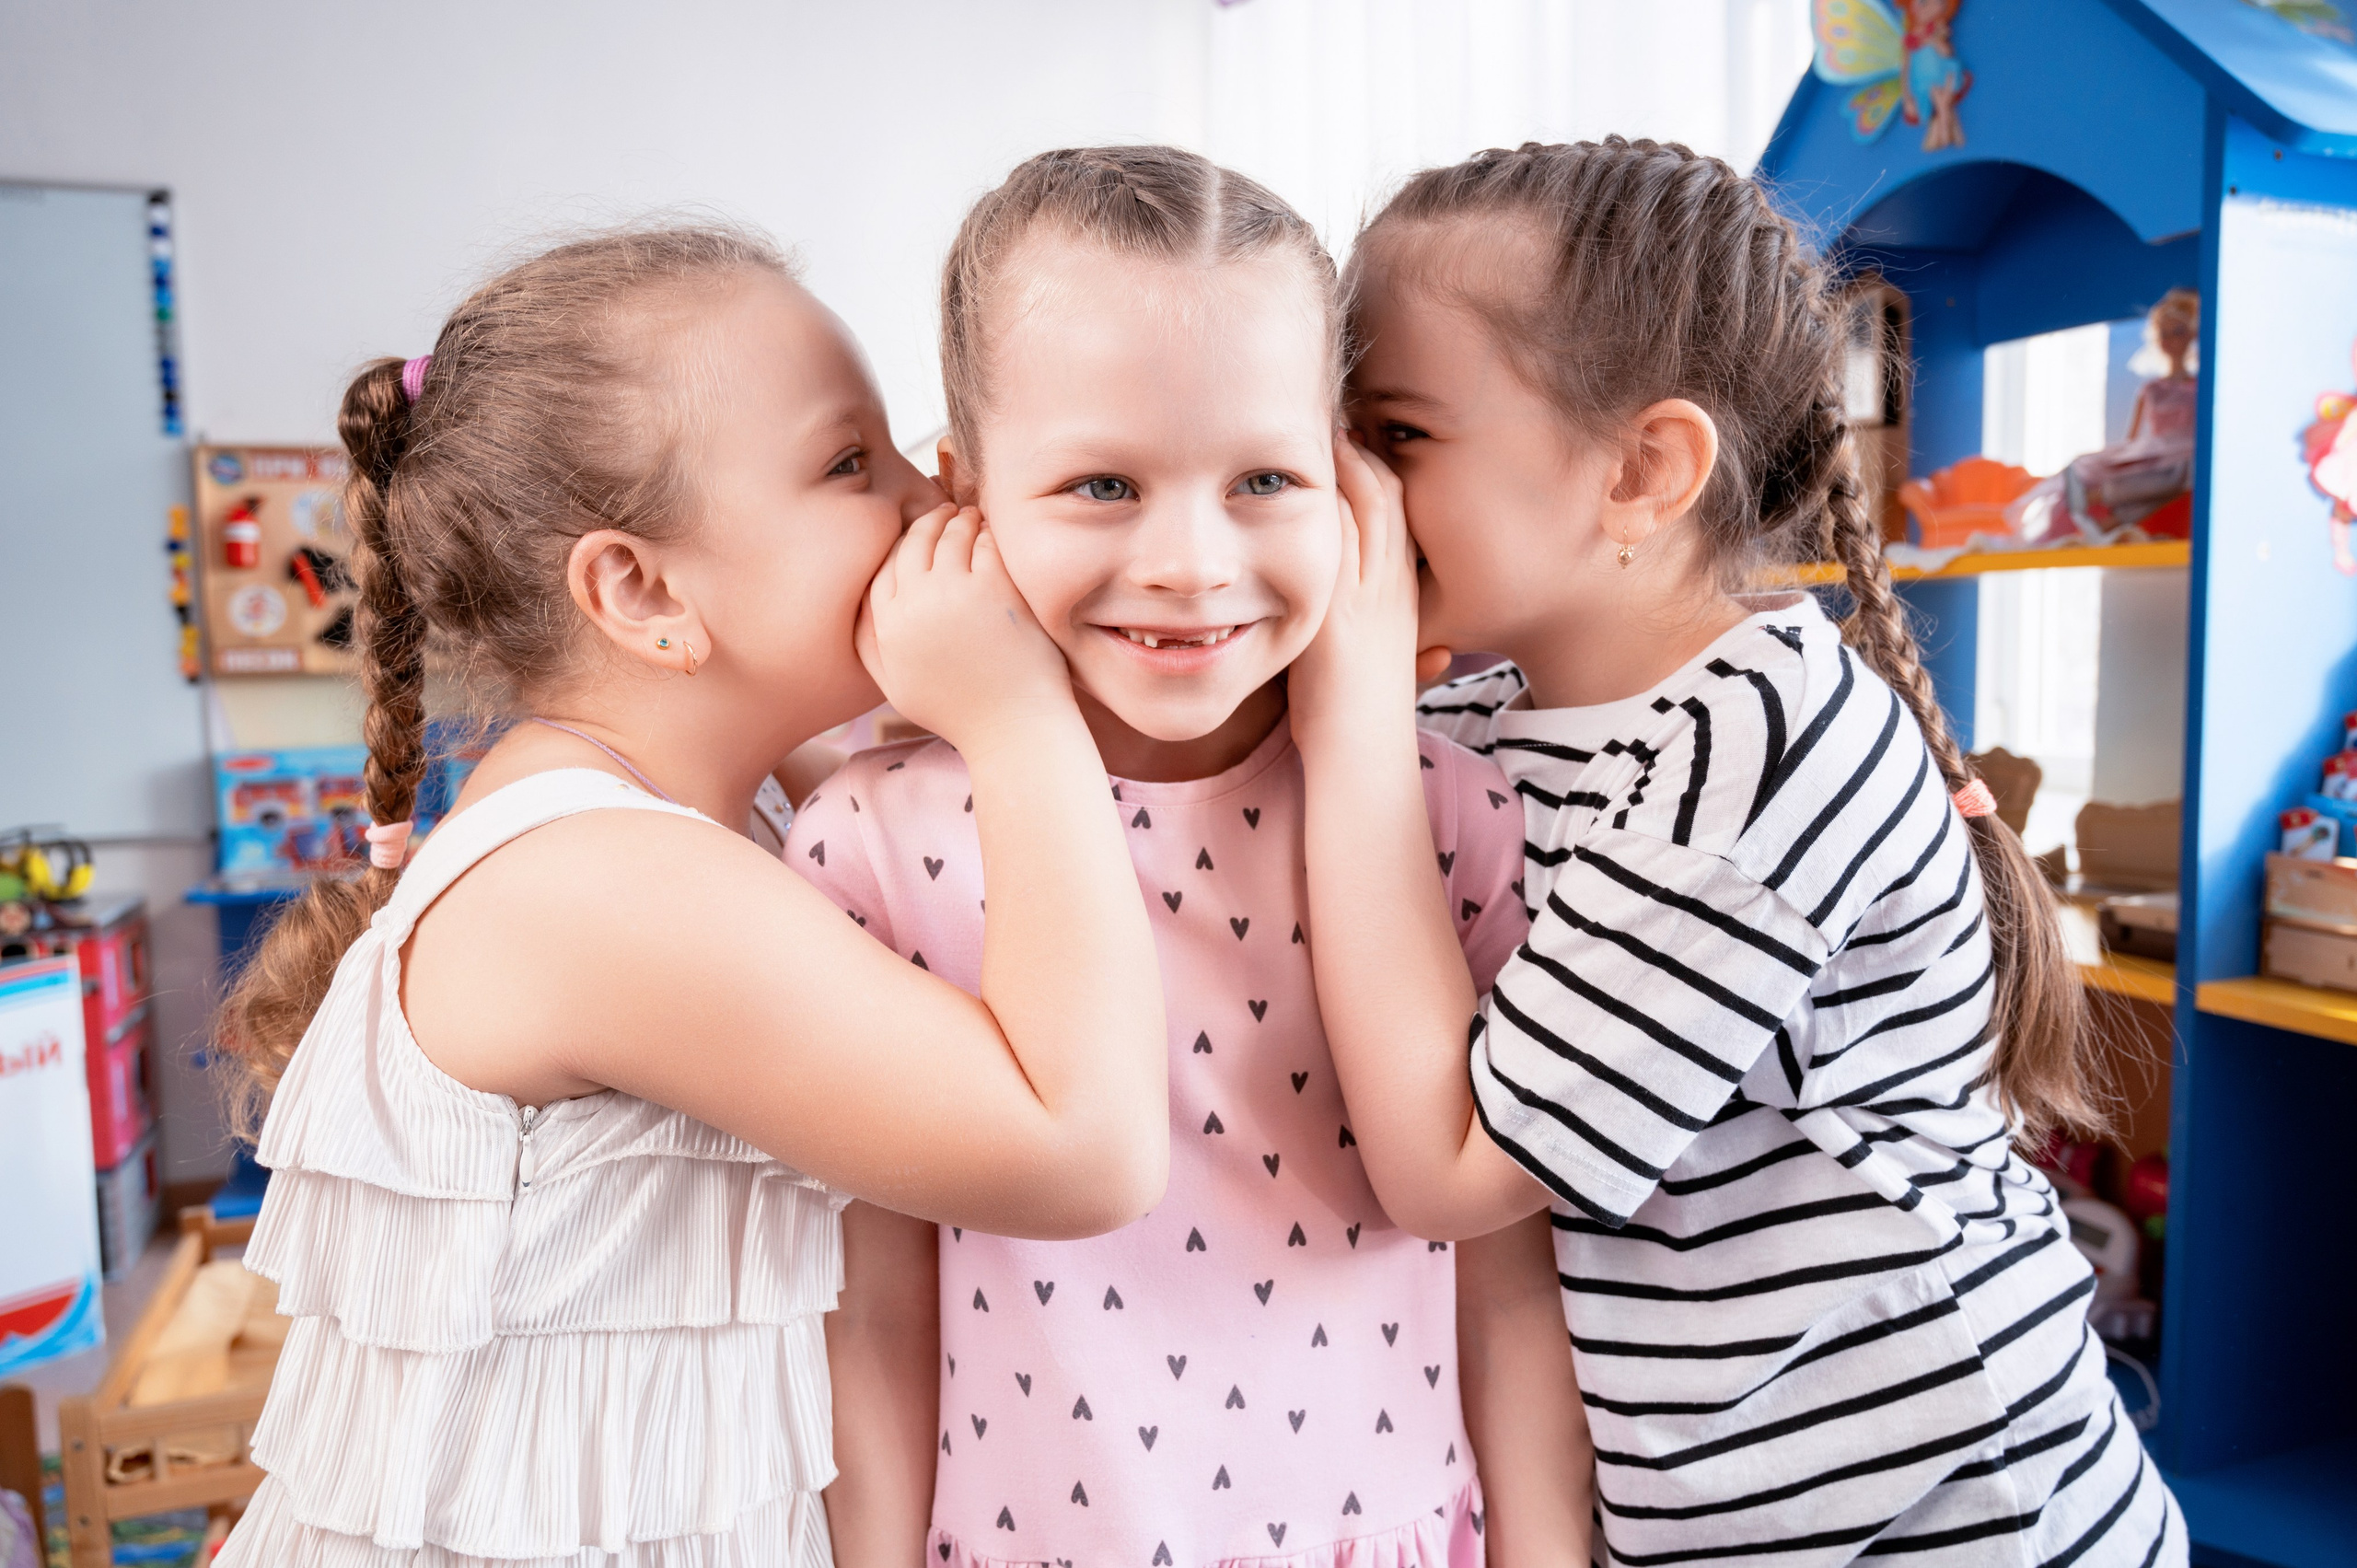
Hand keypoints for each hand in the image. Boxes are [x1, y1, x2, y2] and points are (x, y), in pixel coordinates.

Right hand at [857, 504, 1076, 751]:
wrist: (1014, 728)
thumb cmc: (960, 713)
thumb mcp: (897, 687)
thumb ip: (869, 645)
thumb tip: (857, 606)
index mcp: (889, 628)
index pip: (883, 568)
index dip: (898, 547)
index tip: (914, 538)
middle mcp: (916, 605)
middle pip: (913, 544)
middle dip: (927, 522)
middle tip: (943, 512)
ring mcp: (955, 593)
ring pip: (949, 535)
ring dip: (958, 519)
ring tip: (969, 516)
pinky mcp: (994, 589)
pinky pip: (984, 543)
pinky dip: (986, 532)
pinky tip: (992, 533)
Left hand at [1290, 434, 1422, 755]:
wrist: (1364, 760)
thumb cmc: (1356, 722)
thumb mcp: (1372, 662)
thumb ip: (1363, 628)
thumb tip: (1365, 615)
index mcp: (1401, 594)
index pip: (1396, 511)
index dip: (1376, 469)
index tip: (1351, 438)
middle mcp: (1390, 586)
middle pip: (1388, 494)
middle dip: (1363, 449)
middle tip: (1335, 412)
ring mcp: (1367, 596)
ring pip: (1369, 507)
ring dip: (1345, 461)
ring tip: (1318, 424)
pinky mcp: (1337, 612)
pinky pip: (1337, 540)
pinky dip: (1323, 501)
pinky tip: (1299, 473)